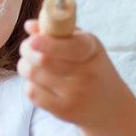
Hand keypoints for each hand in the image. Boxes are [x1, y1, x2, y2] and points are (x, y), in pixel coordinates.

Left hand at [18, 18, 128, 132]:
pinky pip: (33, 93)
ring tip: (30, 63)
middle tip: (27, 47)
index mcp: (91, 50)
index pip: (67, 47)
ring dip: (25, 65)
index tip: (32, 40)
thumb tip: (29, 25)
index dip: (46, 43)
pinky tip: (37, 82)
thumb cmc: (92, 68)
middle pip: (43, 59)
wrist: (110, 105)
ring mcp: (74, 94)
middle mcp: (85, 73)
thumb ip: (58, 31)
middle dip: (27, 49)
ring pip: (33, 75)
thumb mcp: (84, 45)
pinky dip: (29, 84)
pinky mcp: (63, 110)